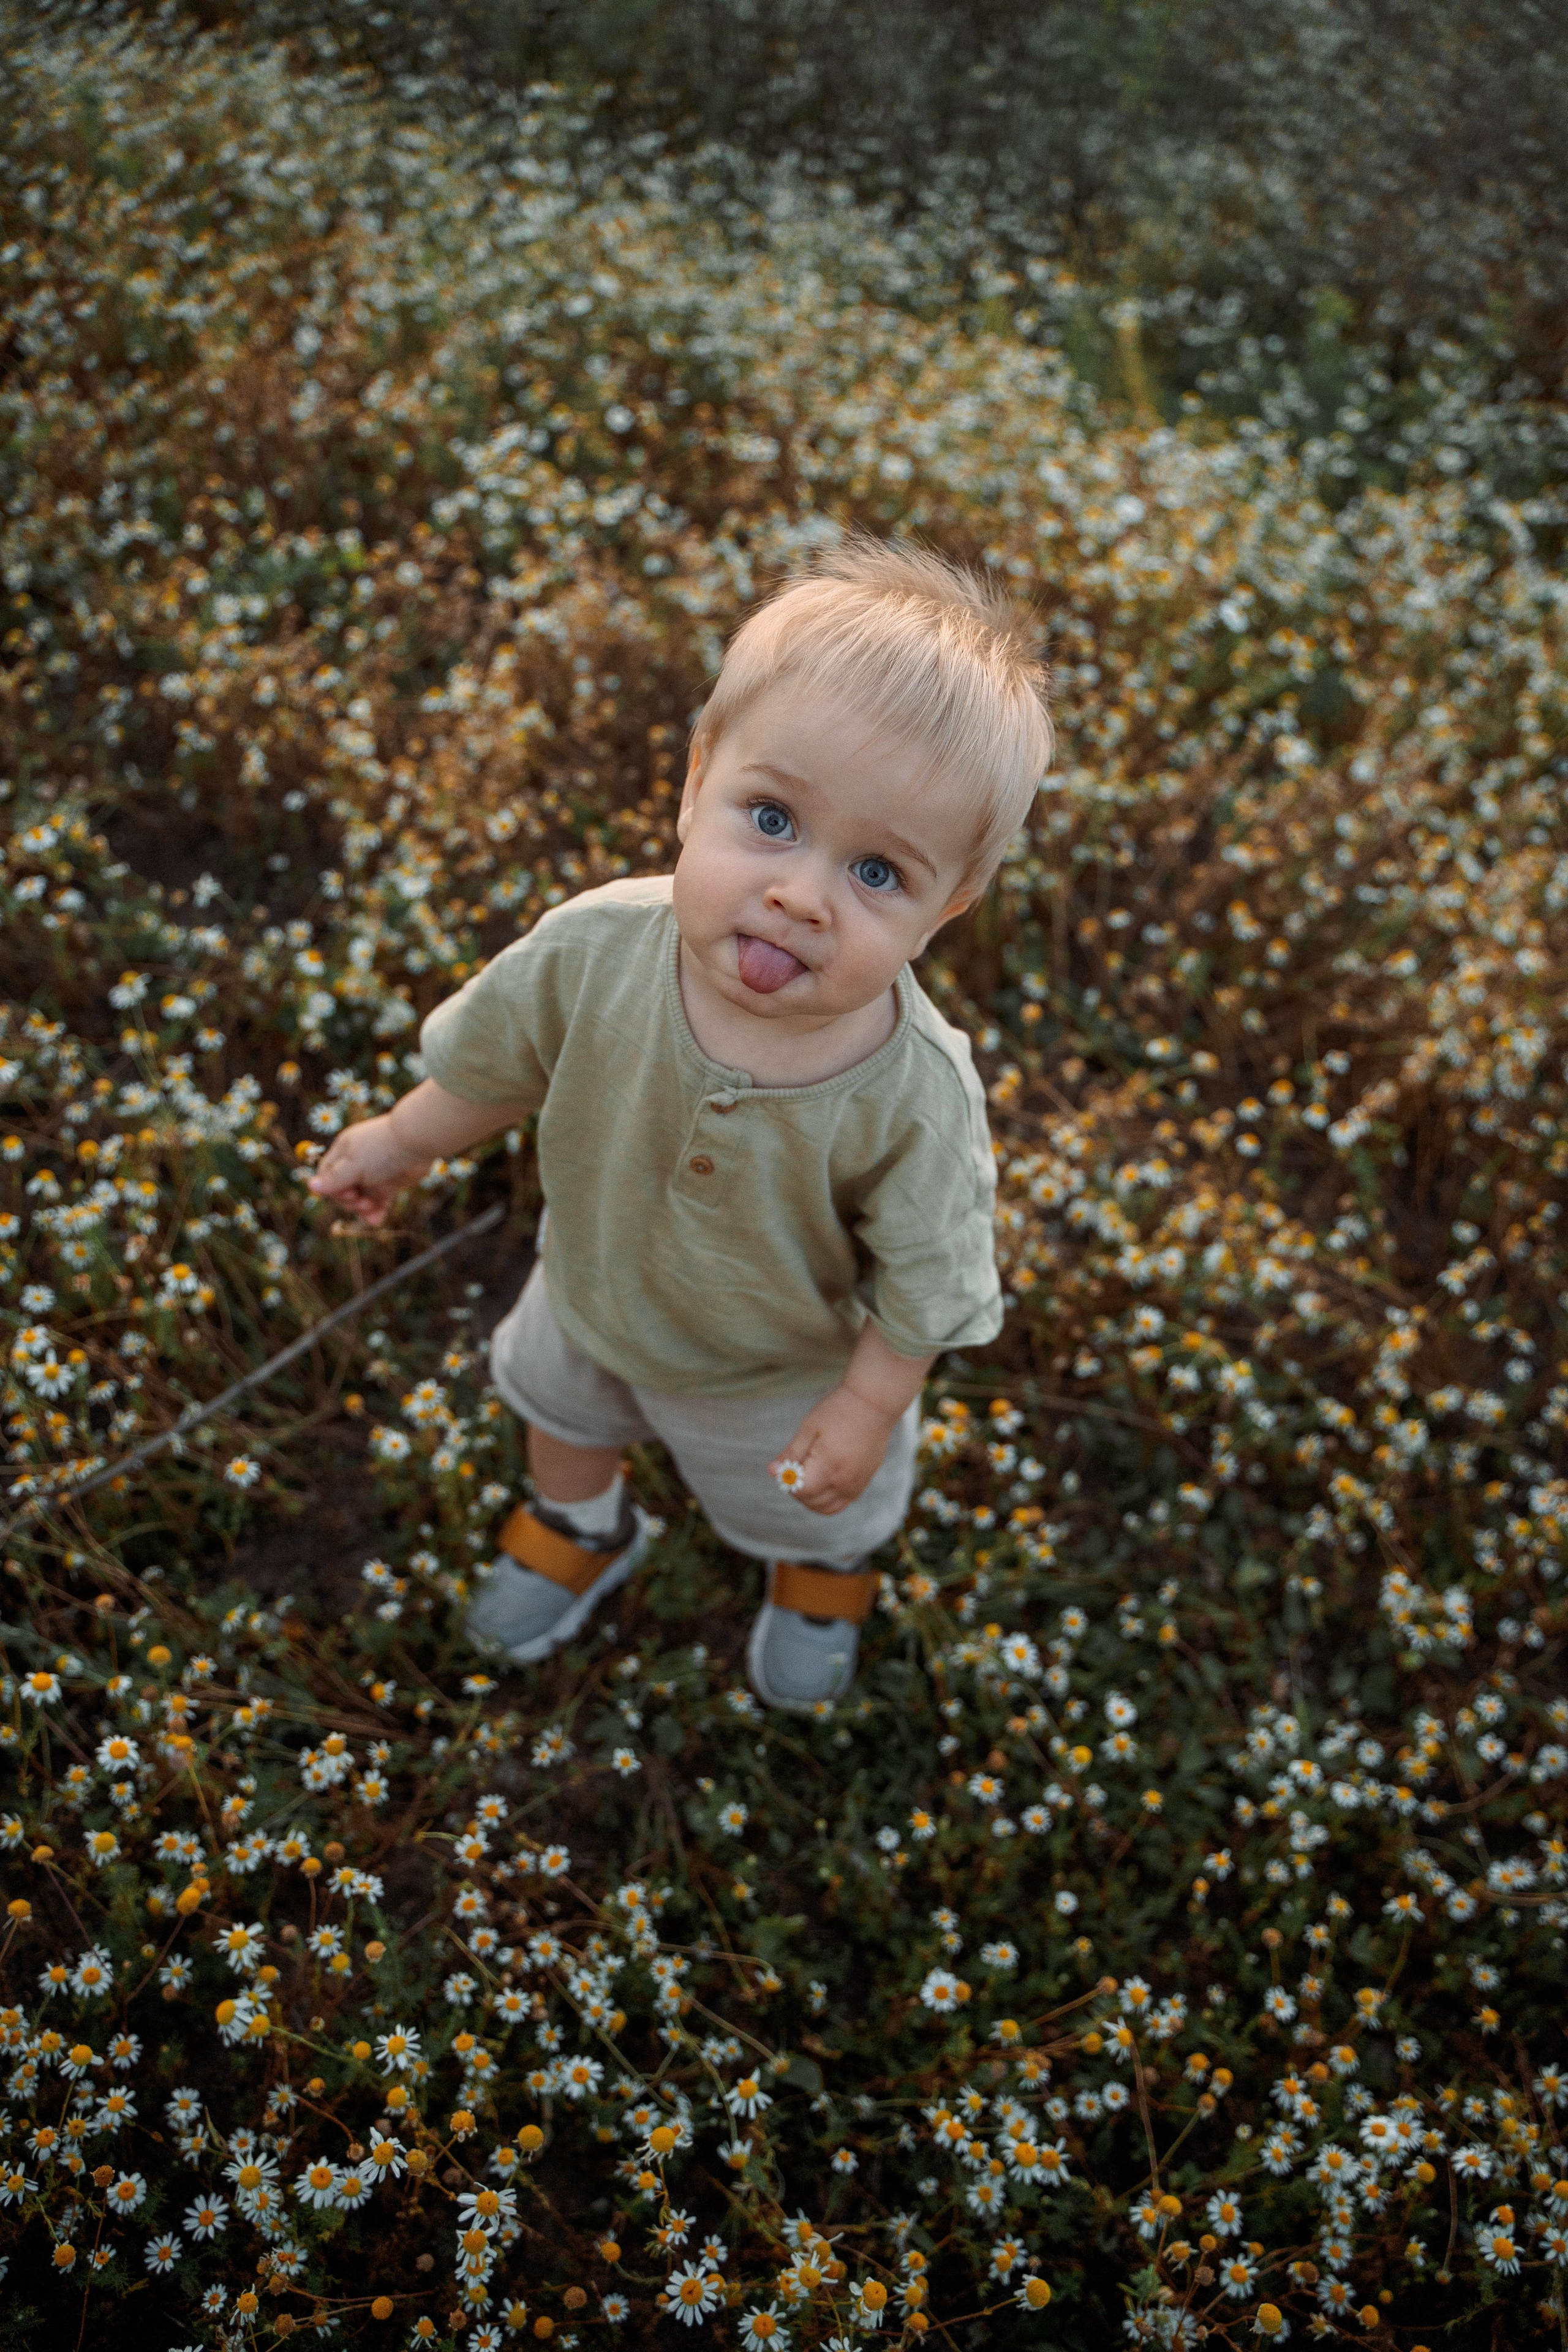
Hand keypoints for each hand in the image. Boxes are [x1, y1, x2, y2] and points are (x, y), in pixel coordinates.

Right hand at [307, 1113, 430, 1226]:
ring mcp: (374, 1173)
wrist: (418, 1142)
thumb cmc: (381, 1150)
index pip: (326, 1176)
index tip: (346, 1194)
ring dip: (364, 1209)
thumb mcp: (353, 1166)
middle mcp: (357, 1163)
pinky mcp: (390, 1182)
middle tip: (363, 1201)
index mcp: (343, 1153)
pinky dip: (377, 1211)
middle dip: (351, 1201)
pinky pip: (379, 1201)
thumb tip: (310, 1186)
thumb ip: (333, 1179)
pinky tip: (377, 1220)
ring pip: (361, 1198)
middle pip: (343, 1190)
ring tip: (372, 1212)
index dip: (331, 1190)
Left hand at [770, 1384, 898, 1515]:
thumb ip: (791, 1453)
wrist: (874, 1403)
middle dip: (797, 1490)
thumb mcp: (809, 1428)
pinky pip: (842, 1503)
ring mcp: (856, 1484)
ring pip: (827, 1508)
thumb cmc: (839, 1411)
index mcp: (829, 1466)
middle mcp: (844, 1481)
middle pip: (812, 1502)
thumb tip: (773, 1471)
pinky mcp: (863, 1482)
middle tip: (795, 1468)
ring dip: (811, 1498)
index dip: (788, 1481)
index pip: (801, 1490)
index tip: (786, 1466)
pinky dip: (827, 1499)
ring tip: (809, 1475)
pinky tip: (823, 1479)